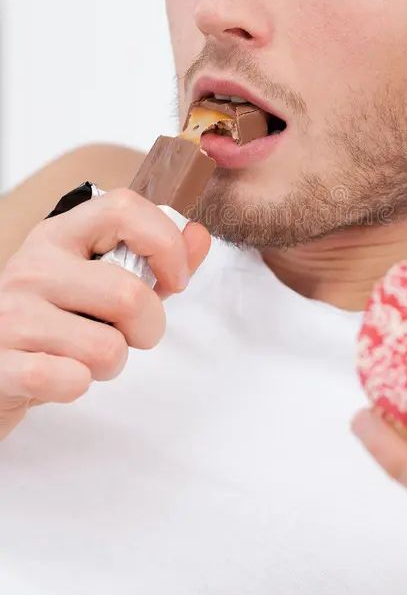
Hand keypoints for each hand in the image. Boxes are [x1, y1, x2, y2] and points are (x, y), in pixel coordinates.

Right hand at [0, 188, 209, 440]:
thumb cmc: (54, 324)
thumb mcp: (100, 282)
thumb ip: (153, 260)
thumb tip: (199, 235)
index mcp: (58, 235)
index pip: (123, 208)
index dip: (166, 243)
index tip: (177, 278)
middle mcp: (31, 266)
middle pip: (128, 294)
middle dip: (148, 329)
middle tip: (129, 337)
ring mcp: (11, 313)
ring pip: (107, 348)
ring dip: (111, 364)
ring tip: (85, 356)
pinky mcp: (0, 363)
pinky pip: (72, 381)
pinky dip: (77, 386)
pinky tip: (57, 377)